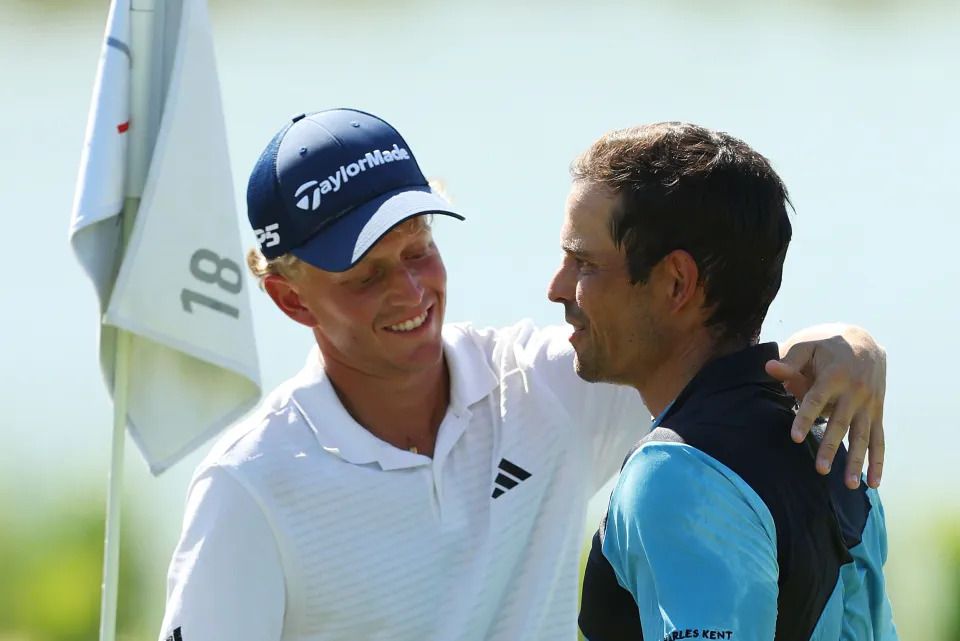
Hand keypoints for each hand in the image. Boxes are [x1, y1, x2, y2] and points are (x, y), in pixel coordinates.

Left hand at [765, 324, 885, 489]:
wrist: (866, 341)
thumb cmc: (828, 345)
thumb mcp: (808, 345)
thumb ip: (790, 360)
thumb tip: (769, 368)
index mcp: (835, 375)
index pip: (817, 400)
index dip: (806, 418)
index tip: (796, 438)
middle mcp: (855, 392)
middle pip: (841, 423)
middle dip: (831, 447)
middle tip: (821, 470)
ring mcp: (869, 405)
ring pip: (863, 436)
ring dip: (858, 461)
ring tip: (850, 485)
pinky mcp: (877, 413)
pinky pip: (879, 439)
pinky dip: (878, 461)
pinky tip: (873, 483)